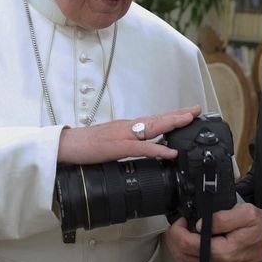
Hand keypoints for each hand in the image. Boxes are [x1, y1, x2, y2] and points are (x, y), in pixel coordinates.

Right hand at [57, 105, 200, 163]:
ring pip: (153, 127)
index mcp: (125, 127)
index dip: (170, 116)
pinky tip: (171, 151)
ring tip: (189, 120)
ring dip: (172, 123)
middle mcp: (127, 126)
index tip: (186, 113)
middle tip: (197, 109)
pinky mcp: (118, 147)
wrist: (64, 145)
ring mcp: (123, 135)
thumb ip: (124, 144)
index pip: (153, 119)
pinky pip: (142, 148)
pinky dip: (158, 149)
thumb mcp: (109, 143)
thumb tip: (138, 148)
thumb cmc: (84, 146)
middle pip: (158, 118)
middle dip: (178, 114)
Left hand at [166, 202, 261, 261]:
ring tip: (184, 232)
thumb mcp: (246, 213)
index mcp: (222, 253)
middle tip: (178, 225)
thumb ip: (220, 218)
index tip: (181, 220)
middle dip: (174, 239)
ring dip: (180, 247)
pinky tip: (195, 243)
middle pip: (180, 256)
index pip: (185, 244)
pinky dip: (191, 255)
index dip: (177, 230)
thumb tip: (199, 225)